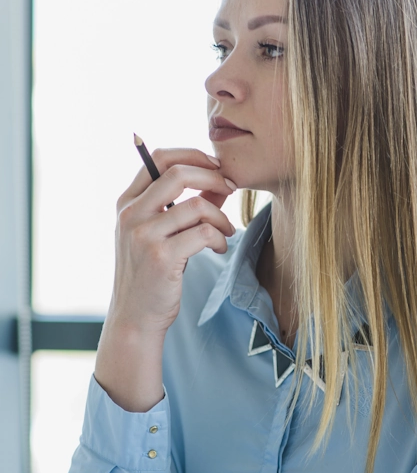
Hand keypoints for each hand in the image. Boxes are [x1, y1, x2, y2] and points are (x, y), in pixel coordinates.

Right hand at [94, 149, 235, 411]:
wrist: (135, 317)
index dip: (192, 155)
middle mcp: (131, 214)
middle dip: (213, 176)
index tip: (216, 166)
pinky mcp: (161, 257)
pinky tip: (220, 248)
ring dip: (221, 216)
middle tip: (232, 188)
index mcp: (127, 203)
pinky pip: (203, 233)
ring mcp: (143, 235)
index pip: (157, 158)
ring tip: (227, 231)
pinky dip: (219, 238)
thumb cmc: (151, 274)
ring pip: (196, 206)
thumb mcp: (159, 234)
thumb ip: (183, 206)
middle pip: (178, 173)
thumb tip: (220, 181)